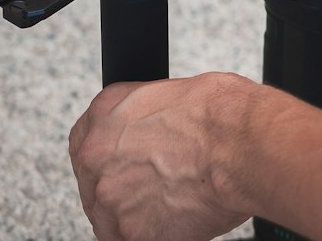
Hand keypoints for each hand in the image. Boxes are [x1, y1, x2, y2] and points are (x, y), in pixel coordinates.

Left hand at [68, 73, 251, 240]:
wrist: (238, 145)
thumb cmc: (218, 114)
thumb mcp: (171, 94)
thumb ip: (143, 119)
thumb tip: (149, 132)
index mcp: (104, 113)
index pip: (83, 141)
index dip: (105, 157)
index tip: (118, 164)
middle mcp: (98, 156)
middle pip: (94, 183)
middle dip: (121, 187)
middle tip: (154, 183)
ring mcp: (112, 199)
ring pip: (111, 217)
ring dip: (135, 214)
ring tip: (172, 199)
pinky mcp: (132, 235)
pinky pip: (134, 239)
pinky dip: (154, 234)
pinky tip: (178, 216)